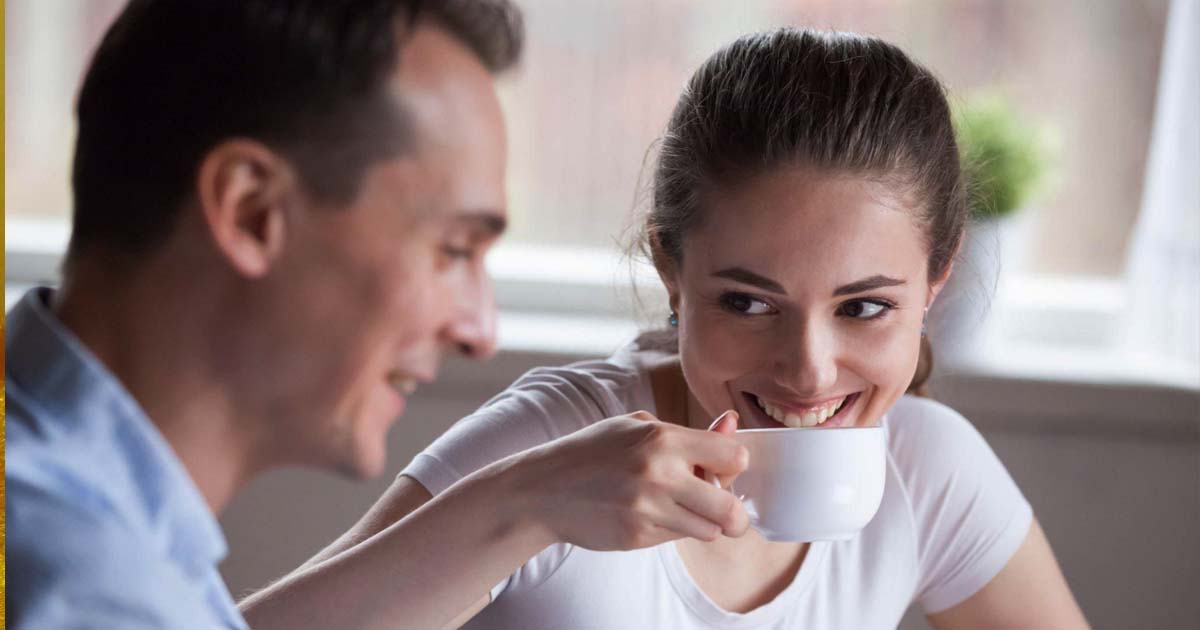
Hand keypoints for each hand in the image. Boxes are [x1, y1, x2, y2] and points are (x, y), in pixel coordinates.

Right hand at [508, 411, 750, 550]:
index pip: (734, 457)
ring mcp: (647, 510)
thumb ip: (690, 433)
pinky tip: (649, 515)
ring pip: (709, 532)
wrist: (544, 488)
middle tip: (725, 510)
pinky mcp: (636, 537)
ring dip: (703, 524)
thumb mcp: (638, 428)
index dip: (733, 465)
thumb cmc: (595, 452)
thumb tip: (732, 425)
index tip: (721, 469)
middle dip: (734, 514)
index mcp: (663, 438)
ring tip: (681, 509)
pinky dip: (672, 530)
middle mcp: (659, 475)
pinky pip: (676, 539)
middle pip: (730, 510)